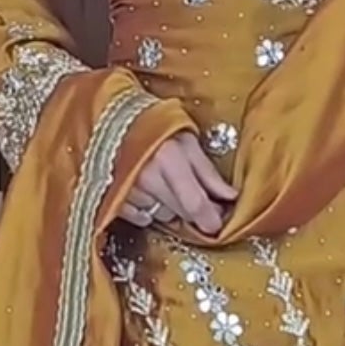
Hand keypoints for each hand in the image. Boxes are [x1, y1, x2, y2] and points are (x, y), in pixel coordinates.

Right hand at [121, 131, 236, 234]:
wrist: (114, 120)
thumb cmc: (155, 126)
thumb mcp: (187, 141)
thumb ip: (207, 172)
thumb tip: (230, 197)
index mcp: (168, 160)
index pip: (195, 203)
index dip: (210, 218)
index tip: (217, 225)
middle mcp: (147, 178)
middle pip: (179, 213)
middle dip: (191, 209)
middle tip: (192, 193)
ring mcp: (127, 190)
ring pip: (161, 216)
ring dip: (168, 206)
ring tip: (163, 183)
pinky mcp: (114, 198)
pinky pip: (140, 218)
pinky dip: (147, 210)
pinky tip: (147, 192)